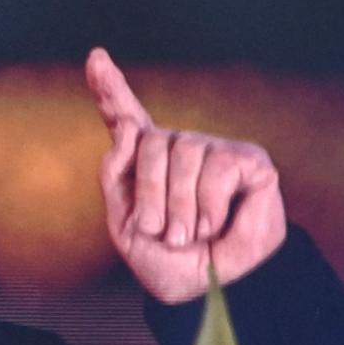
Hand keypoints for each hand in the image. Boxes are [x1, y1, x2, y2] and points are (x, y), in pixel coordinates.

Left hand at [86, 48, 285, 303]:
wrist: (204, 286)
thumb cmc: (164, 256)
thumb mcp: (124, 222)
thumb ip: (116, 175)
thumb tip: (130, 129)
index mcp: (143, 159)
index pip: (125, 116)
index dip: (110, 87)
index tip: (95, 58)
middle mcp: (178, 146)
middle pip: (150, 143)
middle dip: (150, 194)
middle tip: (160, 232)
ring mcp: (212, 150)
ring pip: (182, 154)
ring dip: (180, 207)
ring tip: (187, 235)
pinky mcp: (247, 161)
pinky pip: (218, 169)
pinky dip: (210, 206)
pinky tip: (213, 225)